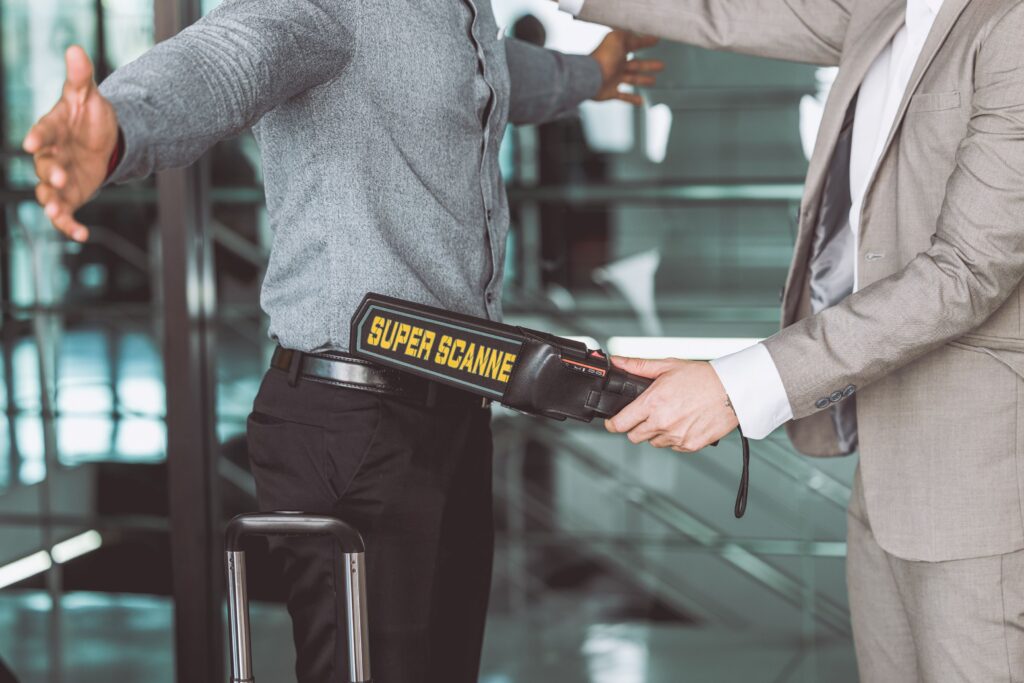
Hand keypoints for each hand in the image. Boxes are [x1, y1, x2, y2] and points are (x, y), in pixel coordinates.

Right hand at [22, 46, 118, 241]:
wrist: (104, 140)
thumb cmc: (89, 117)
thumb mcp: (88, 96)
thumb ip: (81, 78)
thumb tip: (76, 49)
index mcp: (52, 130)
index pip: (43, 132)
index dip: (38, 137)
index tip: (32, 142)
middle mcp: (50, 156)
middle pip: (44, 165)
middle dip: (49, 172)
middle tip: (57, 178)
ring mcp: (57, 179)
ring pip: (48, 193)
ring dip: (51, 202)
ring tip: (56, 210)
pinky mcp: (68, 197)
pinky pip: (65, 214)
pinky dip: (70, 226)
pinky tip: (82, 236)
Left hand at [590, 31, 663, 105]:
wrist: (590, 77)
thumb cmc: (603, 57)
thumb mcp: (618, 39)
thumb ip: (629, 36)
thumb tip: (640, 36)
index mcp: (617, 51)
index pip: (634, 45)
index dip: (645, 42)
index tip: (656, 40)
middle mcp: (616, 65)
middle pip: (636, 65)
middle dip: (649, 65)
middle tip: (662, 65)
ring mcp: (613, 79)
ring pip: (632, 79)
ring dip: (643, 80)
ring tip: (653, 81)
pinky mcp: (610, 92)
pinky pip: (623, 96)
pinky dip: (632, 99)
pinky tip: (641, 101)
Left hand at [605, 357, 739, 451]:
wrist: (732, 390)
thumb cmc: (703, 377)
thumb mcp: (667, 366)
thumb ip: (638, 366)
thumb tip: (618, 361)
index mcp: (653, 403)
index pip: (620, 424)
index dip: (613, 424)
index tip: (614, 422)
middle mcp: (662, 422)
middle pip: (634, 437)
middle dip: (635, 427)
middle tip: (646, 415)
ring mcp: (676, 436)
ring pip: (654, 442)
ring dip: (656, 432)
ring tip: (670, 415)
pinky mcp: (690, 445)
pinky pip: (673, 446)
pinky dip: (674, 437)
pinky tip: (683, 422)